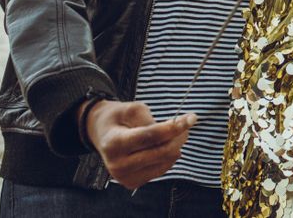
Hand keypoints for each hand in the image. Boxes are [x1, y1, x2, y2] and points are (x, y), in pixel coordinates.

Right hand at [82, 100, 196, 189]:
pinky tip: (162, 146)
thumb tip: (174, 128)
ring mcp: (125, 177)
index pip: (150, 137)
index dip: (173, 128)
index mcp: (114, 143)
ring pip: (166, 161)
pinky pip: (162, 169)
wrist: (102, 135)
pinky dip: (168, 156)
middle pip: (162, 152)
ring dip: (175, 145)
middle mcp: (117, 164)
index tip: (190, 118)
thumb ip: (151, 119)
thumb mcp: (131, 109)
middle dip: (179, 136)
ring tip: (171, 133)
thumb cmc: (118, 118)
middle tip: (186, 123)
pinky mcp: (133, 183)